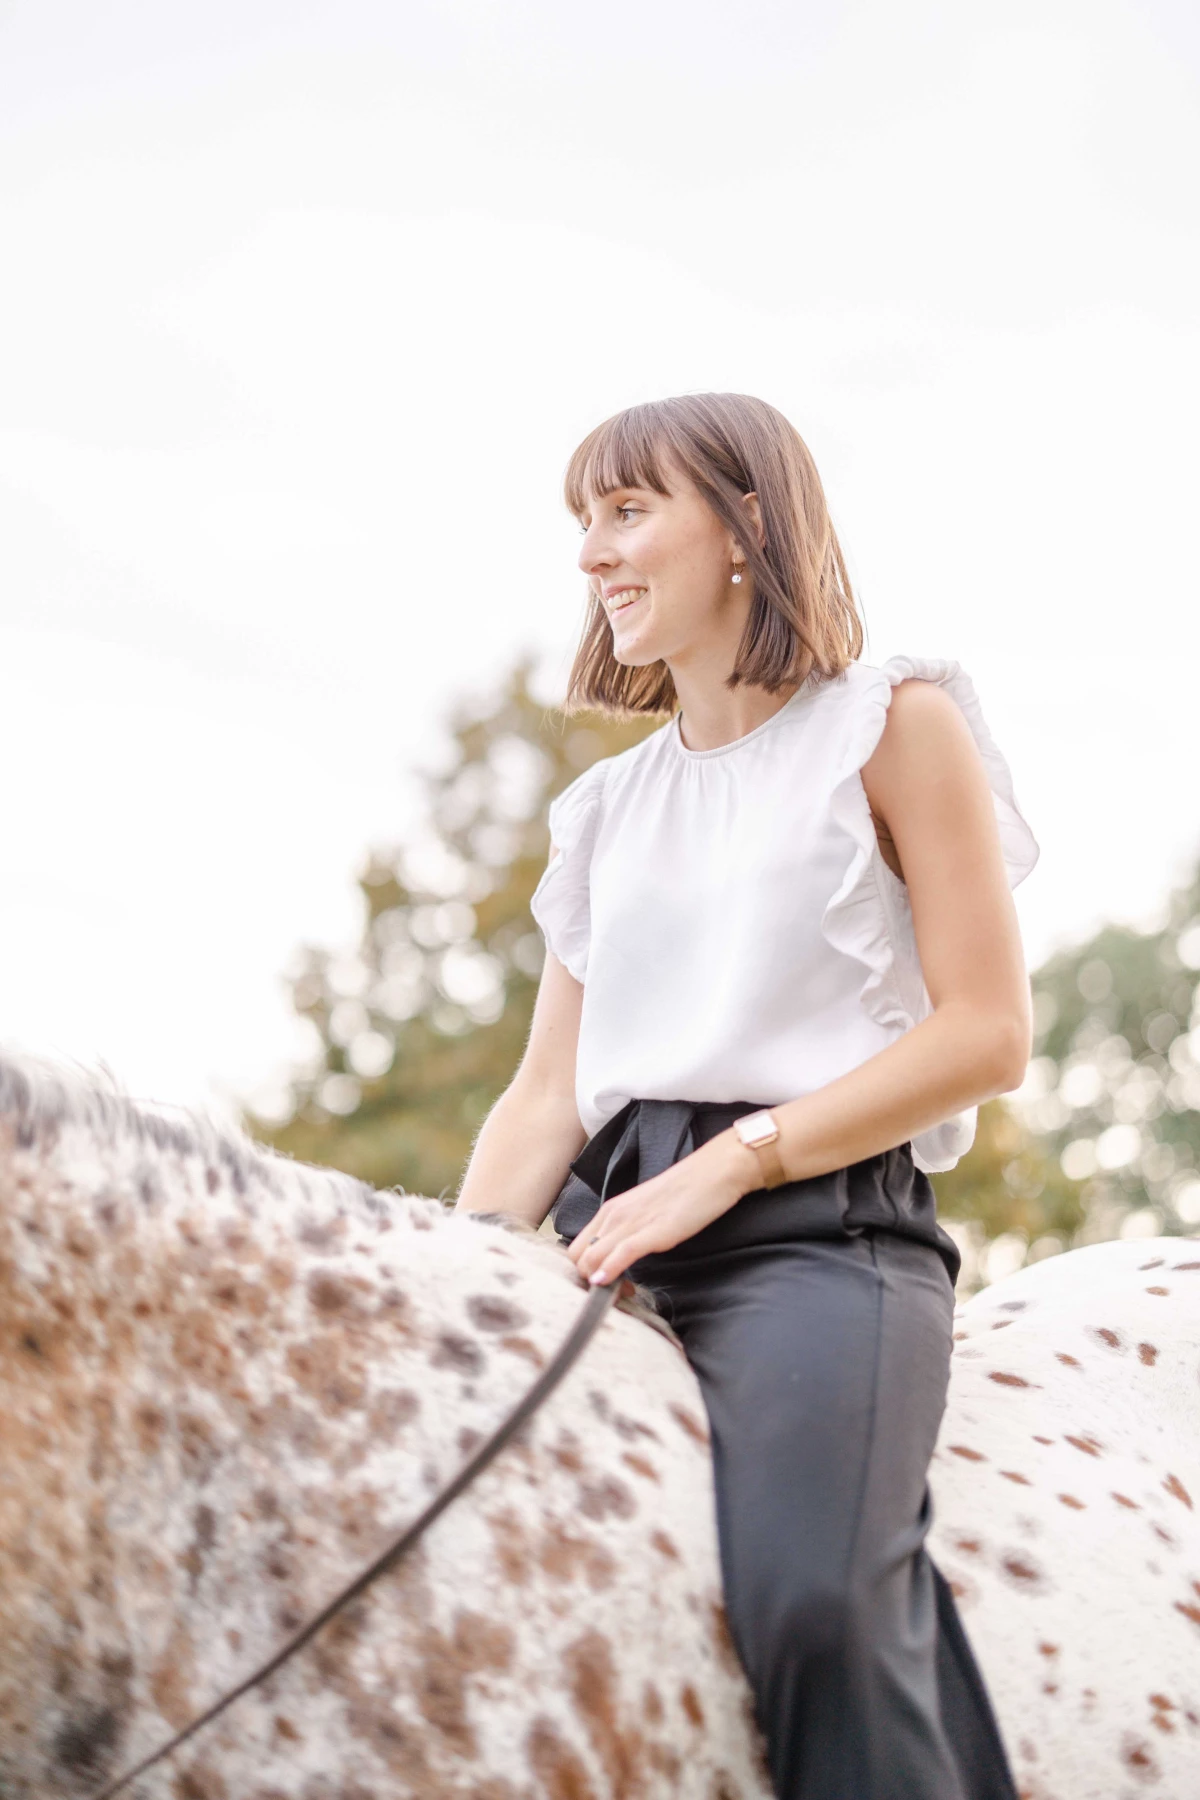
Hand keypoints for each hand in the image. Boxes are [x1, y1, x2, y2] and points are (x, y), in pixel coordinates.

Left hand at [566, 1129, 760, 1285]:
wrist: (714, 1171)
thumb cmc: (684, 1192)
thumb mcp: (646, 1212)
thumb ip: (629, 1231)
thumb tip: (619, 1256)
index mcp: (611, 1210)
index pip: (577, 1247)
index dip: (585, 1271)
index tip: (604, 1284)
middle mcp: (614, 1215)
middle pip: (578, 1257)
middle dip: (588, 1282)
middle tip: (613, 1293)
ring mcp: (632, 1222)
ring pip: (592, 1257)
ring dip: (598, 1284)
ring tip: (620, 1294)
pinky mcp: (654, 1230)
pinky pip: (622, 1253)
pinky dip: (610, 1272)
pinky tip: (609, 1284)